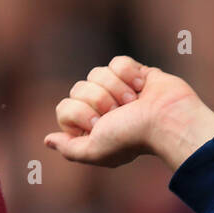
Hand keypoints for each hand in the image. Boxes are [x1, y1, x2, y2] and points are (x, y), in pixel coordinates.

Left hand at [44, 56, 213, 169]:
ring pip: (96, 73)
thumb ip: (69, 148)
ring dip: (116, 89)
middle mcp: (102, 108)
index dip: (80, 113)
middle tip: (119, 113)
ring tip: (133, 102)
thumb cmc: (131, 138)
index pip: (64, 107)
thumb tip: (47, 140)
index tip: (99, 124)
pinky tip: (141, 87)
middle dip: (99, 100)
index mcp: (90, 127)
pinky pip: (117, 62)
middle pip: (79, 88)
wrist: (166, 119)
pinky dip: (129, 73)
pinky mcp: (134, 73)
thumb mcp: (94, 151)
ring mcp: (117, 89)